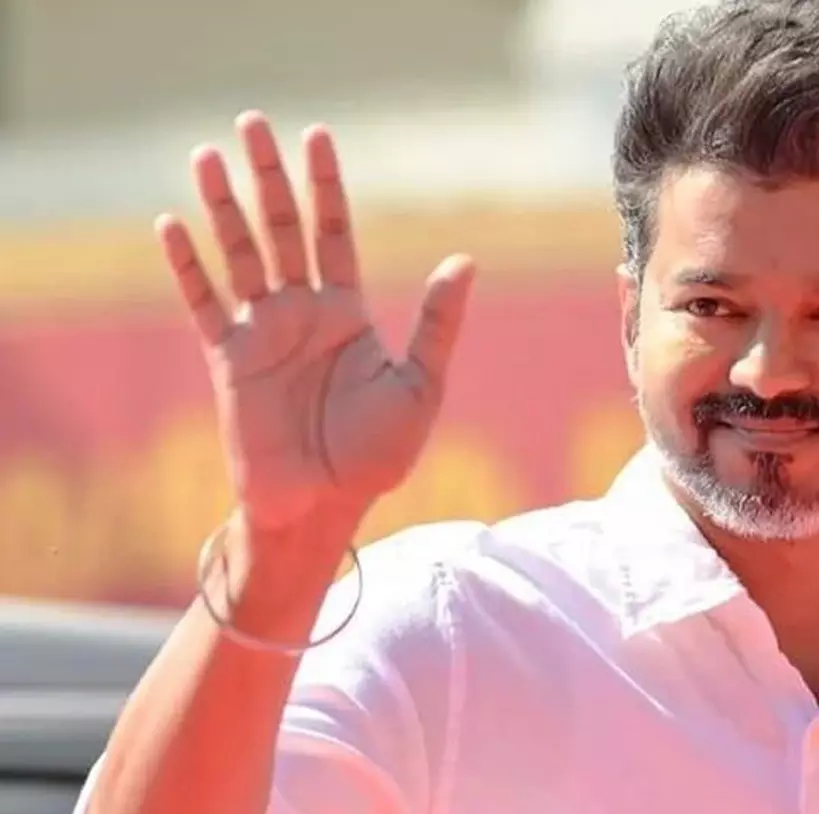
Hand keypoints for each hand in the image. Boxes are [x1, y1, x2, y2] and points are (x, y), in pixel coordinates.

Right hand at [159, 111, 474, 531]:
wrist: (322, 505)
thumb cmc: (377, 454)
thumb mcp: (420, 385)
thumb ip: (436, 323)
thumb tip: (465, 260)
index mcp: (346, 313)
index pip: (333, 232)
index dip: (324, 185)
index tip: (317, 137)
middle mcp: (301, 313)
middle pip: (280, 229)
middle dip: (267, 177)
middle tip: (252, 121)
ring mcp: (260, 332)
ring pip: (238, 254)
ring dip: (222, 206)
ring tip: (206, 155)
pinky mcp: (227, 359)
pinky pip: (203, 303)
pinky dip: (187, 266)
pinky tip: (172, 225)